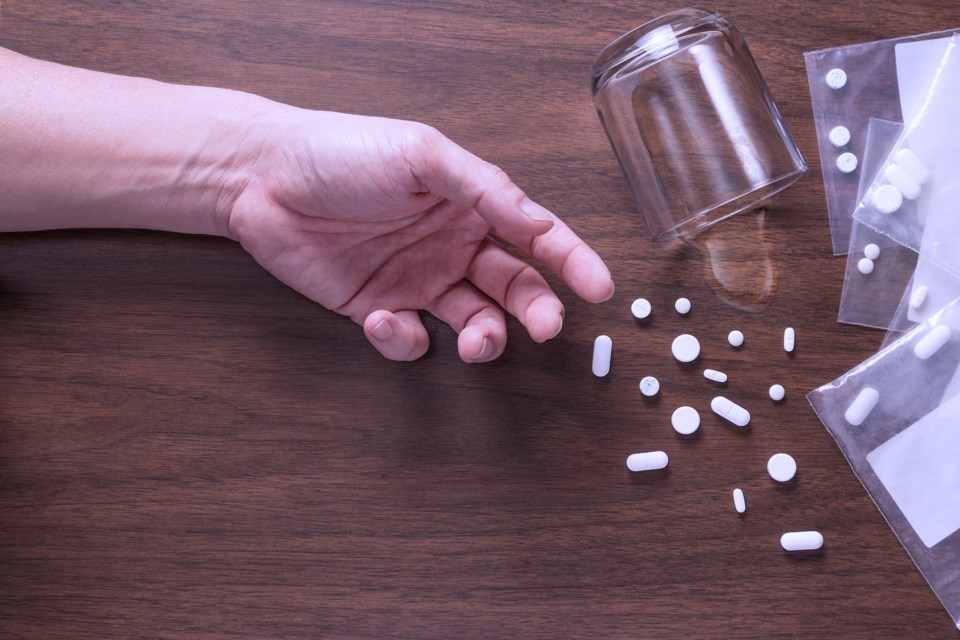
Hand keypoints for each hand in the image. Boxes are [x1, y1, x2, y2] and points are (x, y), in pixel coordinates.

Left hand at [226, 111, 613, 361]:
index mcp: (471, 204)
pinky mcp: (379, 310)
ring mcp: (417, 280)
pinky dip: (405, 340)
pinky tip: (386, 319)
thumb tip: (539, 224)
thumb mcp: (422, 155)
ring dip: (485, 340)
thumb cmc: (342, 151)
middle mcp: (452, 246)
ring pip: (472, 323)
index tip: (600, 289)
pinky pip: (410, 339)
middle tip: (545, 328)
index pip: (536, 236)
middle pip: (514, 288)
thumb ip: (484, 189)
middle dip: (537, 311)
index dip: (572, 262)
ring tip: (478, 343)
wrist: (262, 178)